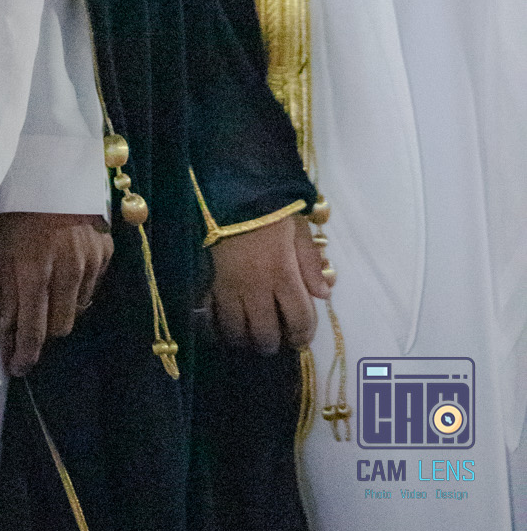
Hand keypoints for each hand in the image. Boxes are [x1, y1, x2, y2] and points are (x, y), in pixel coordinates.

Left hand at [0, 212, 113, 377]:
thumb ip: (4, 292)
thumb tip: (3, 334)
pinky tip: (65, 275)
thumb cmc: (19, 208)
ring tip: (46, 294)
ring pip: (77, 310)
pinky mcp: (106, 253)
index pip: (33, 328)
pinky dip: (77, 291)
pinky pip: (92, 288)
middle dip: (43, 332)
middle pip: (60, 327)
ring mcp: (91, 263)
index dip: (25, 354)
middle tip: (29, 326)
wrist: (55, 170)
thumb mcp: (1, 247)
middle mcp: (68, 271)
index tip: (17, 368)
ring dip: (60, 311)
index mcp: (35, 270)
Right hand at [206, 214, 329, 354]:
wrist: (228, 186)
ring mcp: (228, 286)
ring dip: (244, 338)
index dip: (303, 335)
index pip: (299, 320)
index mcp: (283, 274)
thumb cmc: (269, 206)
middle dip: (272, 343)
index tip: (301, 337)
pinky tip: (220, 323)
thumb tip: (324, 294)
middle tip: (274, 338)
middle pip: (265, 334)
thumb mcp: (298, 229)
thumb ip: (311, 263)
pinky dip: (215, 325)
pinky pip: (208, 315)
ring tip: (248, 333)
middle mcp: (256, 287)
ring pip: (234, 331)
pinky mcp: (206, 279)